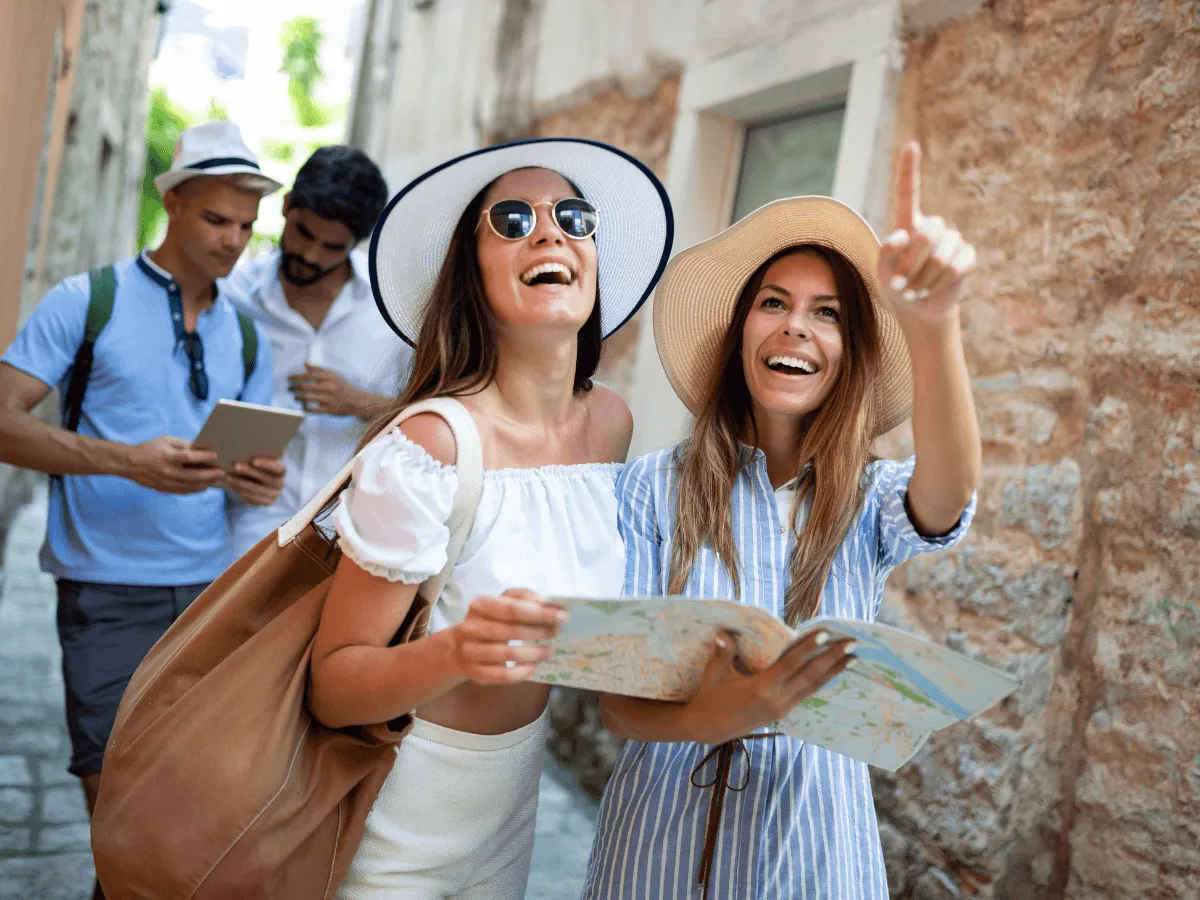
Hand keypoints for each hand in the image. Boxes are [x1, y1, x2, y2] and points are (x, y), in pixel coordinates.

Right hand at [125, 436, 224, 494]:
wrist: (130, 464)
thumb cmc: (150, 448)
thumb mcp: (166, 441)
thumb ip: (184, 445)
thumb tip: (202, 449)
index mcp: (168, 457)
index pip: (190, 458)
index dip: (205, 457)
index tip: (216, 456)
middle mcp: (169, 472)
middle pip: (194, 476)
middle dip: (211, 474)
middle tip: (222, 472)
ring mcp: (167, 483)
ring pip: (191, 486)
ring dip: (206, 483)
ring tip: (217, 480)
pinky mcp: (165, 490)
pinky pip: (184, 491)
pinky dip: (196, 489)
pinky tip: (204, 486)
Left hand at [225, 456, 285, 505]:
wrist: (257, 482)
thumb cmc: (257, 465)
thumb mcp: (261, 459)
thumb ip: (262, 453)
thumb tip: (260, 443)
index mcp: (282, 471)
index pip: (278, 468)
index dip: (267, 464)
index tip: (253, 460)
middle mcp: (280, 483)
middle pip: (265, 479)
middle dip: (249, 472)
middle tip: (235, 466)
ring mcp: (274, 494)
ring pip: (256, 489)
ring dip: (241, 482)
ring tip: (228, 476)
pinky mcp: (266, 502)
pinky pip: (252, 498)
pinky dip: (241, 491)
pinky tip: (231, 485)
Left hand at [288, 364, 370, 416]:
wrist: (357, 401)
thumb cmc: (342, 387)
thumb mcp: (333, 376)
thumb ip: (319, 370)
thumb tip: (305, 364)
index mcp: (329, 377)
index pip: (308, 375)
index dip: (296, 377)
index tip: (289, 378)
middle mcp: (329, 387)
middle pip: (305, 387)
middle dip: (294, 388)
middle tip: (290, 388)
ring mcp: (329, 399)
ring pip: (307, 398)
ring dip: (298, 397)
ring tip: (295, 397)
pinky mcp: (329, 410)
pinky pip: (312, 409)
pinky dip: (305, 407)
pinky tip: (303, 406)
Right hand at [448, 588, 565, 684]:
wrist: (458, 647)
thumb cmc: (488, 621)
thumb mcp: (502, 602)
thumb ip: (524, 597)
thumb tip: (547, 603)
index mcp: (480, 605)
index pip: (513, 608)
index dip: (540, 613)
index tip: (562, 616)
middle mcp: (472, 628)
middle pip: (512, 631)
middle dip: (540, 631)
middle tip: (556, 632)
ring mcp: (471, 652)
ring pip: (508, 654)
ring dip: (534, 653)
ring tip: (549, 650)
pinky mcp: (475, 673)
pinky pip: (502, 676)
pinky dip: (522, 672)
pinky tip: (533, 666)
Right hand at [683, 629, 855, 744]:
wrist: (708, 728)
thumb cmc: (709, 697)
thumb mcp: (713, 673)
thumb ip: (723, 651)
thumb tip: (725, 632)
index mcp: (761, 688)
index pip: (791, 663)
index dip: (809, 647)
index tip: (826, 633)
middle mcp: (776, 700)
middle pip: (811, 676)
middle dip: (833, 659)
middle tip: (853, 643)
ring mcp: (781, 708)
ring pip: (813, 687)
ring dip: (834, 671)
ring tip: (852, 658)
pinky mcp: (782, 713)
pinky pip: (806, 694)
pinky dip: (821, 682)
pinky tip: (832, 673)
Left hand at [878, 142, 976, 325]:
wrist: (919, 309)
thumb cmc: (897, 287)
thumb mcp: (882, 274)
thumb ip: (885, 256)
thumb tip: (900, 236)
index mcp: (908, 223)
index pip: (908, 192)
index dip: (909, 169)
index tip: (911, 145)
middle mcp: (932, 227)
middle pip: (927, 234)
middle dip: (911, 264)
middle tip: (900, 285)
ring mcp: (952, 239)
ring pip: (941, 256)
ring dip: (924, 280)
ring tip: (915, 290)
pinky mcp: (967, 256)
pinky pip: (957, 267)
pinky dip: (940, 284)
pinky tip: (932, 289)